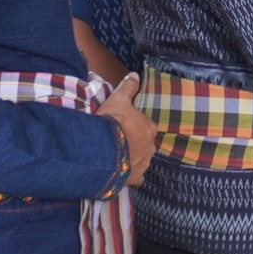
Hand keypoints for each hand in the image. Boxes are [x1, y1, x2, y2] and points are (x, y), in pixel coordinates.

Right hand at [97, 73, 156, 187]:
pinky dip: (131, 176)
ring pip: (141, 160)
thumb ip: (128, 87)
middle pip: (144, 144)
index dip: (135, 126)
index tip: (124, 126)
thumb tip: (134, 74)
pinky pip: (136, 179)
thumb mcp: (118, 99)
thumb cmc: (113, 121)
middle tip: (119, 141)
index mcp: (149, 128)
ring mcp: (143, 163)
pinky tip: (122, 175)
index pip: (146, 126)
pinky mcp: (134, 178)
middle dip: (135, 143)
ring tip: (117, 157)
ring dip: (132, 158)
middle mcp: (150, 147)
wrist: (102, 149)